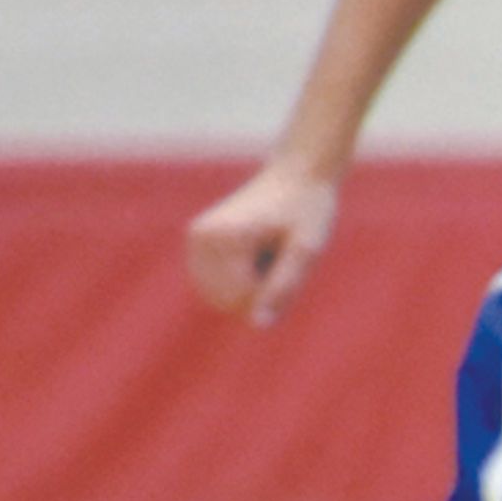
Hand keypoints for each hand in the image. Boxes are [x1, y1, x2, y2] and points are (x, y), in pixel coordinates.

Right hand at [185, 160, 338, 326]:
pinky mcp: (198, 242)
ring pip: (220, 295)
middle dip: (258, 290)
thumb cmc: (307, 210)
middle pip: (226, 300)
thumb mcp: (306, 251)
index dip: (271, 294)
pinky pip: (219, 283)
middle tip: (280, 255)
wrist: (297, 175)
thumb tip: (258, 325)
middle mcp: (200, 239)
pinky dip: (241, 277)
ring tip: (269, 251)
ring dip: (249, 284)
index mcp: (224, 239)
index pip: (240, 300)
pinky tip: (258, 251)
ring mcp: (195, 240)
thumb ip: (282, 288)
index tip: (289, 262)